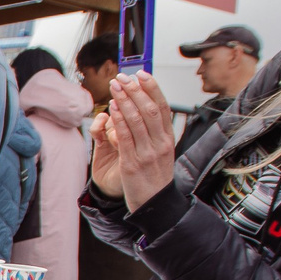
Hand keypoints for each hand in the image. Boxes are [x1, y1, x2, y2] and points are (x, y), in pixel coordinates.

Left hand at [98, 73, 176, 209]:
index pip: (162, 107)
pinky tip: (112, 108)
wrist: (154, 206)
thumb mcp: (161, 152)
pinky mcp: (132, 164)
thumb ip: (155, 133)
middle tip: (123, 77)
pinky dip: (119, 120)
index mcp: (168, 139)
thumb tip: (146, 109)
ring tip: (114, 86)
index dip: (152, 88)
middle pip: (149, 109)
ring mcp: (147, 153)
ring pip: (136, 120)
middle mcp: (160, 144)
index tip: (141, 73)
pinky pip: (125, 137)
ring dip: (124, 100)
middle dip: (135, 90)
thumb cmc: (154, 178)